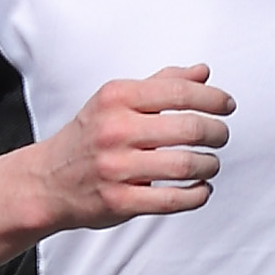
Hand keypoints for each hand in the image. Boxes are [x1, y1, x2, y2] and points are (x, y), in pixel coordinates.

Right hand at [29, 64, 233, 232]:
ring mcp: (116, 168)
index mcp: (116, 98)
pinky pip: (172, 200)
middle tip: (222, 136)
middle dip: (217, 133)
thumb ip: (161, 84)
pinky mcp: (119, 201)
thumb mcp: (116, 101)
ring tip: (211, 163)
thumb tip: (203, 73)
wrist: (47, 180)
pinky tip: (201, 189)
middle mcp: (115, 130)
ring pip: (185, 165)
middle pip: (189, 128)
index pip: (179, 91)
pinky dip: (196, 195)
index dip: (213, 99)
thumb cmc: (89, 137)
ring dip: (210, 165)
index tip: (227, 106)